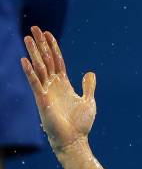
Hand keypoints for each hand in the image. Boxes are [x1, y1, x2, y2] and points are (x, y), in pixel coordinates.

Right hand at [20, 26, 95, 154]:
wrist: (74, 140)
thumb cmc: (80, 124)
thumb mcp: (88, 102)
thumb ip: (88, 87)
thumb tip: (90, 73)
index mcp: (64, 85)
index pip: (57, 61)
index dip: (53, 47)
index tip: (48, 34)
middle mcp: (53, 86)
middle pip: (46, 60)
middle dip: (40, 44)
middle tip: (34, 28)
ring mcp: (46, 92)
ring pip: (39, 68)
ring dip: (33, 53)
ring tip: (27, 38)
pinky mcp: (42, 100)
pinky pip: (35, 83)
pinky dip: (30, 72)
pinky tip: (25, 61)